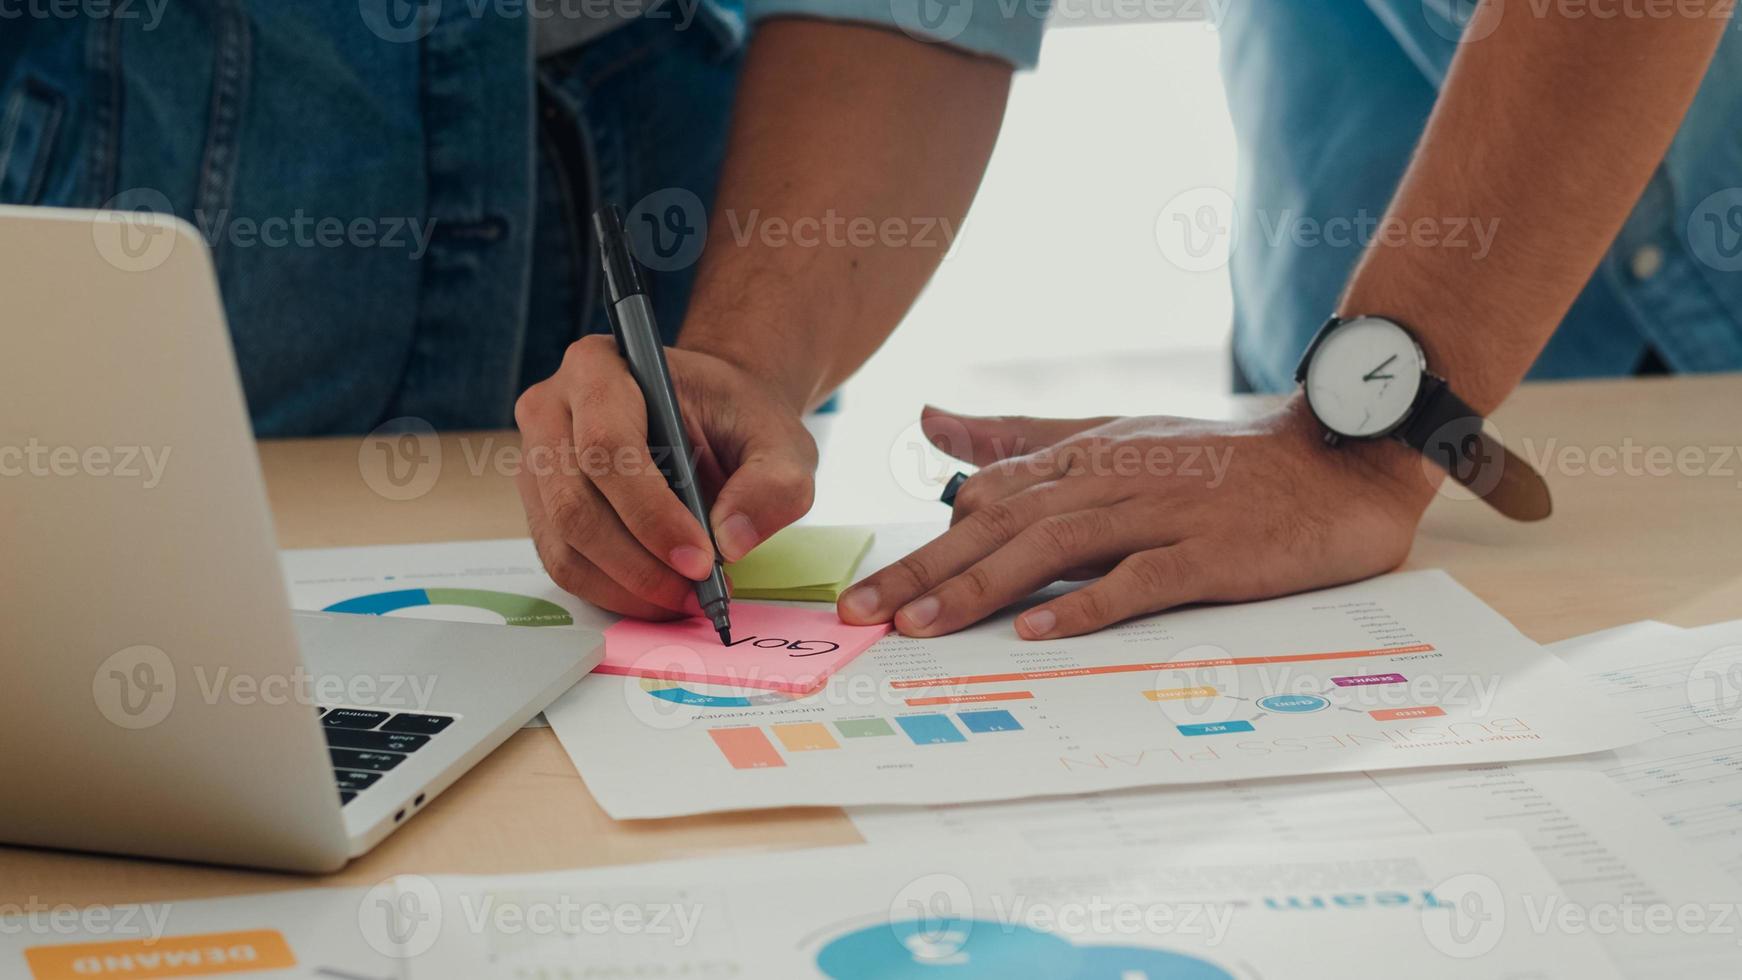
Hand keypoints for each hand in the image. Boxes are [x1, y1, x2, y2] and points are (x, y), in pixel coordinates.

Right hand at [514, 335, 817, 618]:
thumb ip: (772, 485)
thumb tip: (731, 542)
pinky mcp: (541, 506)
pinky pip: (564, 564)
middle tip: (696, 591)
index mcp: (599, 368)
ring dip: (627, 586)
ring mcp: (536, 460)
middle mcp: (551, 408)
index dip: (650, 513)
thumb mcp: (780, 441)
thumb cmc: (736, 419)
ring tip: (685, 597)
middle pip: (575, 503)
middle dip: (639, 562)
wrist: (713, 417)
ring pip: (565, 544)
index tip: (700, 559)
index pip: (606, 447)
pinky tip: (659, 596)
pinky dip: (613, 592)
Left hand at [838, 400, 1437, 638]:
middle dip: (923, 570)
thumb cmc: (1218, 459)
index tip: (865, 587)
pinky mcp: (1209, 552)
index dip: (921, 544)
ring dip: (984, 587)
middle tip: (862, 612)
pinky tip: (1040, 631)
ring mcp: (1161, 514)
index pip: (986, 500)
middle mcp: (1110, 480)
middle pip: (1001, 525)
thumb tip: (931, 418)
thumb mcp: (1111, 434)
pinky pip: (1140, 580)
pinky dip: (1089, 605)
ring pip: (1054, 549)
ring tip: (925, 625)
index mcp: (1084, 457)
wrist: (1336, 456)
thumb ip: (1019, 434)